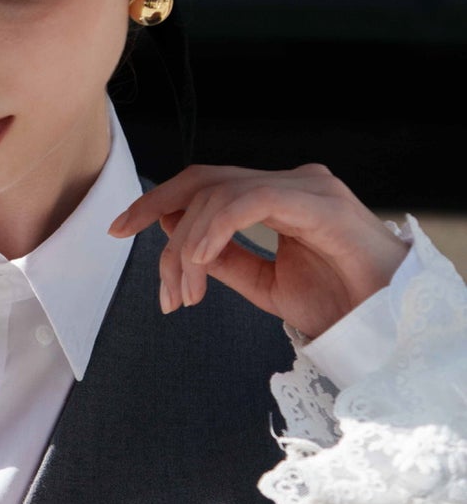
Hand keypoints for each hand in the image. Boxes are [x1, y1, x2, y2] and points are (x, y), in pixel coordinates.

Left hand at [108, 164, 409, 341]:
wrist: (382, 321)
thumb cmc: (336, 302)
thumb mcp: (265, 285)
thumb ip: (228, 261)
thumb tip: (184, 246)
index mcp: (277, 198)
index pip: (207, 185)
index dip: (159, 202)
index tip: (120, 230)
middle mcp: (289, 183)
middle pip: (205, 182)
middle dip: (156, 211)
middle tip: (132, 252)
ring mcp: (305, 187)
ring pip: (221, 194)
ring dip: (187, 247)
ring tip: (184, 296)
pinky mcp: (318, 202)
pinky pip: (253, 199)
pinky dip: (216, 227)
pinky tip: (199, 260)